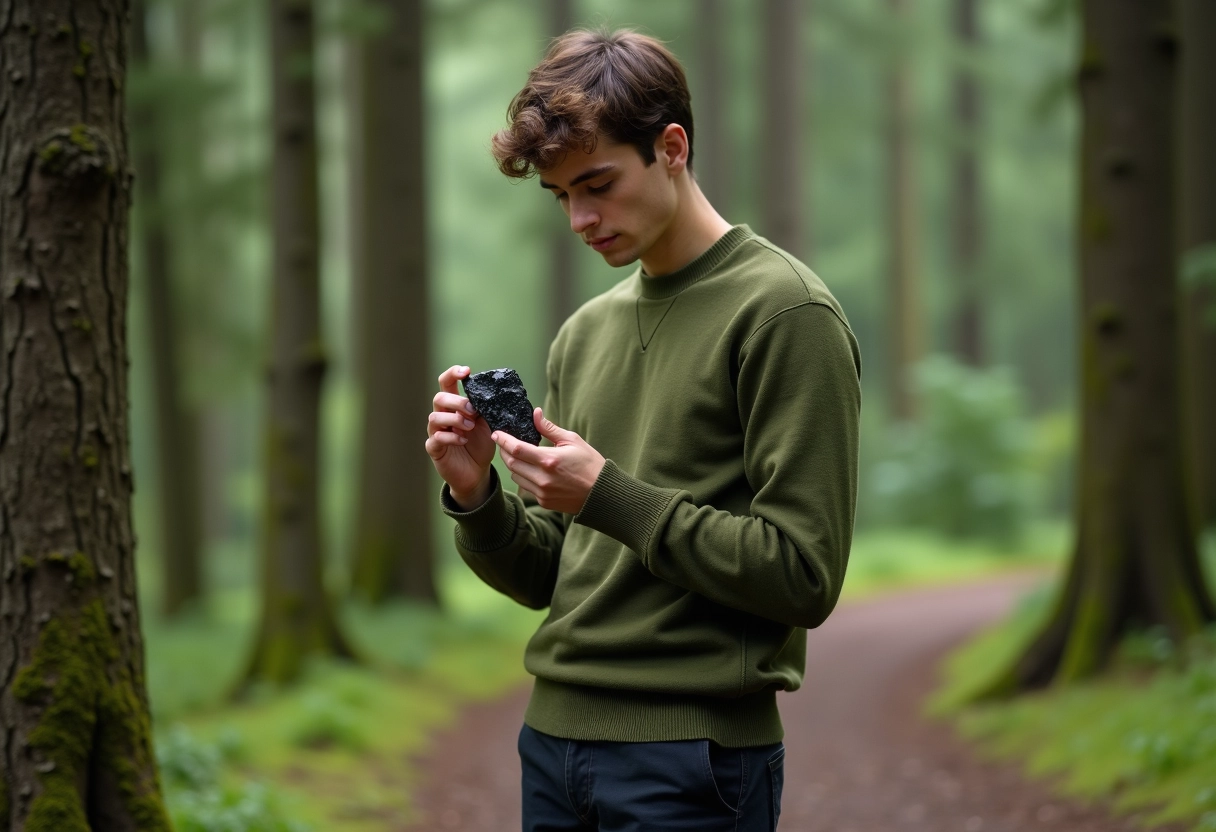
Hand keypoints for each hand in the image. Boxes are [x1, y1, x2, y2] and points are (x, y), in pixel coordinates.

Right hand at [425, 365, 495, 506]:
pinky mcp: (434, 448)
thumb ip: (487, 409)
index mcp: (454, 406)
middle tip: (473, 410)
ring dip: (455, 419)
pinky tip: (463, 440)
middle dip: (457, 401)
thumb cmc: (480, 445)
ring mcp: (436, 431)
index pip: (447, 383)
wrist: (476, 471)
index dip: (453, 374)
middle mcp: (442, 415)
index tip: (466, 371)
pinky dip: (451, 437)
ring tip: (470, 427)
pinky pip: (436, 438)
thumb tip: (497, 394)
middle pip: (440, 398)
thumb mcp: (488, 424)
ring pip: (435, 417)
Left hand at [493, 408, 604, 514]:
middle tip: (504, 442)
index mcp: (549, 460)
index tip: (496, 433)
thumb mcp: (572, 440)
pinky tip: (532, 469)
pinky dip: (524, 476)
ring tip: (520, 455)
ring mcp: (542, 492)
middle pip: (511, 464)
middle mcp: (543, 478)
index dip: (503, 440)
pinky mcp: (543, 502)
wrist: (601, 494)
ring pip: (516, 476)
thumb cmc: (590, 464)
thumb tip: (535, 413)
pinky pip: (526, 487)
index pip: (516, 449)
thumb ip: (549, 428)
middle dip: (504, 452)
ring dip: (514, 465)